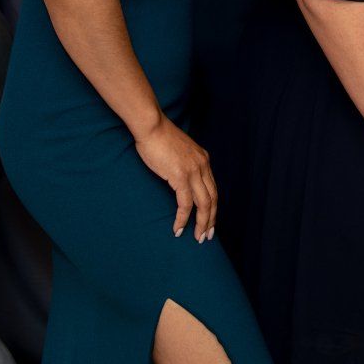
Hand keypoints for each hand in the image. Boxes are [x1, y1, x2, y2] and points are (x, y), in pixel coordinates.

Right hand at [135, 118, 217, 241]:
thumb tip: (179, 179)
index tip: (209, 221)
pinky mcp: (181, 176)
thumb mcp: (178, 151)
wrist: (151, 126)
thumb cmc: (158, 137)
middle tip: (207, 236)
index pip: (213, 188)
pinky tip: (178, 228)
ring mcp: (193, 171)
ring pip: (203, 204)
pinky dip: (183, 218)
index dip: (213, 207)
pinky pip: (185, 203)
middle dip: (210, 220)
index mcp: (203, 159)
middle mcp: (202, 165)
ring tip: (197, 238)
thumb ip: (183, 164)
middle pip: (213, 198)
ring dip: (201, 223)